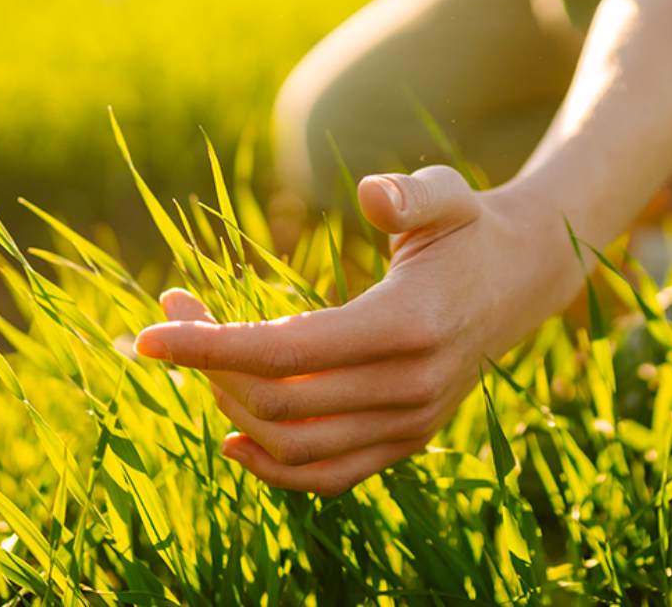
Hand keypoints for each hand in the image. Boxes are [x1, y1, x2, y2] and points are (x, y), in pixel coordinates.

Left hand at [135, 166, 586, 496]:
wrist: (522, 279)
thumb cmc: (467, 227)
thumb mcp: (448, 193)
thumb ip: (412, 193)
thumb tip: (372, 193)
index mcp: (408, 326)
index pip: (286, 354)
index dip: (210, 346)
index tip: (149, 333)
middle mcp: (409, 388)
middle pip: (278, 404)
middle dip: (208, 364)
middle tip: (173, 313)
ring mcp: (409, 424)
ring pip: (294, 448)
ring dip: (230, 408)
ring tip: (200, 357)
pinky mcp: (407, 442)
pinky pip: (329, 477)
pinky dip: (274, 470)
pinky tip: (231, 437)